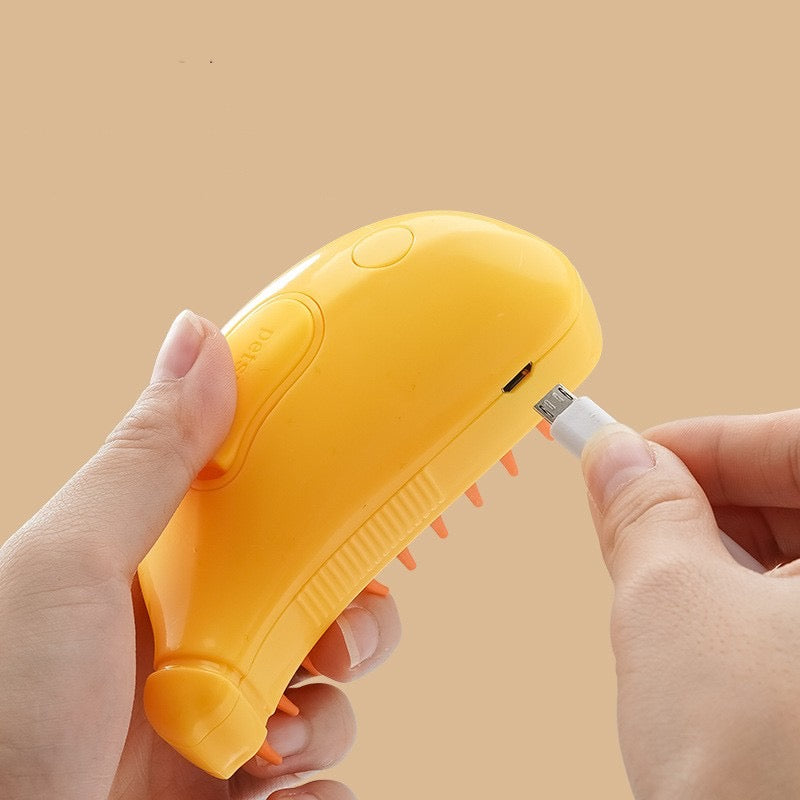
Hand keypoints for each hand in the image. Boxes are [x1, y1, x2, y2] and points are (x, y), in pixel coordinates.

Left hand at [0, 310, 400, 799]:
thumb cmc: (1, 709)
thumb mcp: (72, 562)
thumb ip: (150, 453)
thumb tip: (200, 334)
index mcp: (168, 574)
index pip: (273, 525)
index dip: (330, 518)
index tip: (374, 514)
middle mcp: (200, 643)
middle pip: (321, 612)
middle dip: (355, 626)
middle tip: (341, 640)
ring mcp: (217, 721)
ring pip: (330, 701)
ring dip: (333, 720)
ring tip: (282, 749)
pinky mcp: (232, 789)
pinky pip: (318, 783)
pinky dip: (321, 789)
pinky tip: (283, 794)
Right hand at [581, 415, 799, 798]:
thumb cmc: (760, 776)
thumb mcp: (672, 607)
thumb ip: (642, 510)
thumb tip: (615, 457)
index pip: (798, 441)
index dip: (705, 440)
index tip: (630, 452)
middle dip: (706, 500)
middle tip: (631, 516)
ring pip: (799, 557)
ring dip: (720, 556)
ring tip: (662, 588)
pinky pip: (799, 614)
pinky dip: (746, 605)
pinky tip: (703, 632)